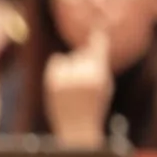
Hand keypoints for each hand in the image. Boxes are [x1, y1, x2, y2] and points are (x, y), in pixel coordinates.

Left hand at [41, 29, 113, 144]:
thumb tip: (96, 39)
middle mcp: (82, 76)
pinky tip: (64, 81)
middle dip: (85, 61)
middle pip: (83, 53)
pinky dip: (60, 66)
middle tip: (86, 80)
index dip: (98, 37)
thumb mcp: (105, 86)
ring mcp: (65, 79)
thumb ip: (101, 64)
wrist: (76, 128)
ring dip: (73, 65)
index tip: (98, 28)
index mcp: (98, 76)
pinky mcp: (51, 81)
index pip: (98, 48)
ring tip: (74, 85)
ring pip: (70, 57)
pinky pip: (57, 60)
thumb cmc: (94, 105)